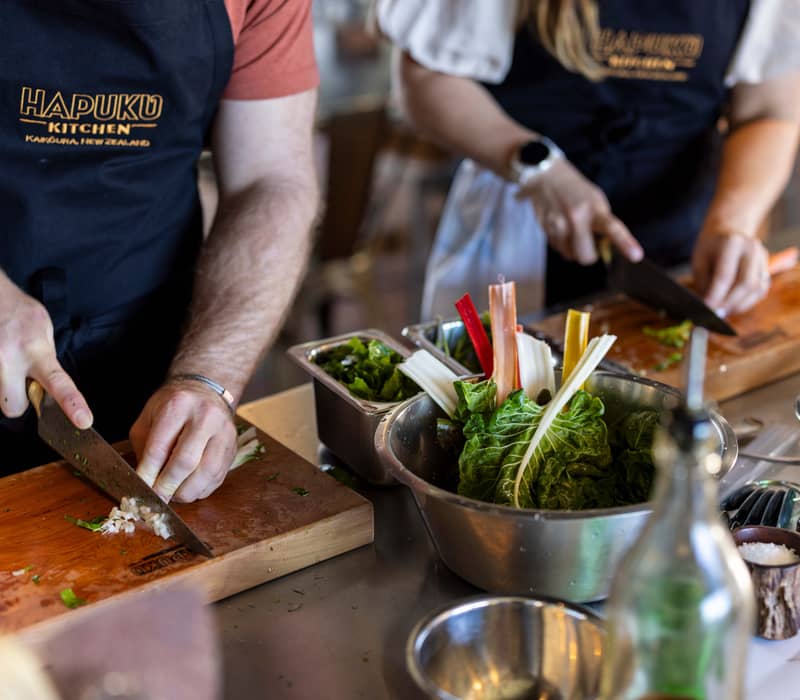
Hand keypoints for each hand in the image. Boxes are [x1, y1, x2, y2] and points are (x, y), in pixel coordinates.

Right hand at [0, 274, 91, 427]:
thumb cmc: (21, 313)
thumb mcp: (44, 332)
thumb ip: (47, 360)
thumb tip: (50, 387)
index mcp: (35, 350)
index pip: (57, 382)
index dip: (71, 403)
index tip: (84, 420)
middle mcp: (9, 358)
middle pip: (13, 407)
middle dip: (19, 402)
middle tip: (22, 384)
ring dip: (6, 387)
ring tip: (9, 364)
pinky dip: (0, 377)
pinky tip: (2, 360)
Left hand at [130, 381, 237, 502]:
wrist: (206, 392)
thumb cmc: (174, 406)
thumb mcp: (150, 417)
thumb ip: (145, 447)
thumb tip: (145, 481)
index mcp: (179, 405)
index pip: (160, 447)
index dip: (148, 473)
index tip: (141, 489)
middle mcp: (206, 417)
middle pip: (186, 461)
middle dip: (168, 486)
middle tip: (157, 498)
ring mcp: (224, 432)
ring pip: (207, 472)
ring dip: (187, 491)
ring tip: (173, 495)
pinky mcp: (234, 447)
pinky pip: (218, 477)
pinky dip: (201, 489)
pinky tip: (189, 488)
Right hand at [517, 159, 642, 263]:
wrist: (546, 178)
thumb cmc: (575, 190)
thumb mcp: (595, 200)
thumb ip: (603, 222)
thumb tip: (607, 248)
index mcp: (593, 208)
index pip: (612, 228)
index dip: (625, 243)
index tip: (636, 255)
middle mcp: (575, 218)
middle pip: (586, 256)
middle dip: (590, 255)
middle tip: (590, 243)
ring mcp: (558, 226)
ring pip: (570, 255)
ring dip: (574, 250)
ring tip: (573, 231)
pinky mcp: (545, 231)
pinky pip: (558, 250)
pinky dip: (563, 244)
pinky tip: (562, 229)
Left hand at [691, 230, 769, 314]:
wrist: (730, 230)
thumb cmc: (710, 247)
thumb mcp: (699, 261)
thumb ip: (703, 283)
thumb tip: (706, 307)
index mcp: (731, 243)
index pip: (725, 276)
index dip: (715, 296)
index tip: (706, 309)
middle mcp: (752, 249)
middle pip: (746, 284)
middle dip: (730, 303)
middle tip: (716, 314)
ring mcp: (763, 258)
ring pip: (756, 289)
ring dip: (739, 305)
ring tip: (723, 312)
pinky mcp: (767, 268)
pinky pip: (761, 290)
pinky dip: (747, 302)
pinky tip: (734, 305)